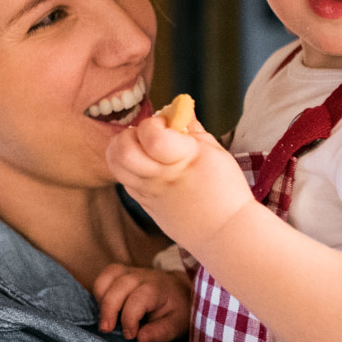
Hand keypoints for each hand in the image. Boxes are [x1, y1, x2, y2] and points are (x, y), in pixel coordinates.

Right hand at [91, 264, 189, 341]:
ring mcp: (128, 272)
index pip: (137, 300)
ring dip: (101, 301)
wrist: (179, 290)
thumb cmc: (176, 309)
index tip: (131, 335)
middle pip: (117, 288)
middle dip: (109, 311)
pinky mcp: (120, 272)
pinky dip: (99, 293)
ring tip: (106, 318)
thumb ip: (160, 332)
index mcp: (156, 289)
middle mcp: (141, 276)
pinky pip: (103, 278)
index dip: (129, 320)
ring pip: (106, 280)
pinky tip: (105, 308)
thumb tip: (140, 338)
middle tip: (107, 330)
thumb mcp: (176, 324)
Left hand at [104, 115, 255, 255]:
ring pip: (116, 165)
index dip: (154, 124)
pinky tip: (147, 166)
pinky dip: (129, 168)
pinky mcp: (144, 205)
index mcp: (182, 160)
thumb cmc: (225, 189)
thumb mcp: (215, 152)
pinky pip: (124, 181)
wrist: (224, 232)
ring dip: (122, 149)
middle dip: (130, 134)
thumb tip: (176, 109)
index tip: (166, 125)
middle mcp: (160, 177)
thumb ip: (191, 130)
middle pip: (123, 150)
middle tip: (145, 135)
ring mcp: (149, 194)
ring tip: (141, 147)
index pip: (151, 136)